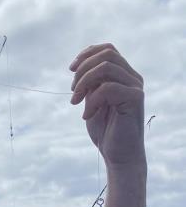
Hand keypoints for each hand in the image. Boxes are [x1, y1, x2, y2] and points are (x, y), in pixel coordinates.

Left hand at [70, 44, 144, 167]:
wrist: (119, 156)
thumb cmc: (106, 132)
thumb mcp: (92, 102)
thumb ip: (90, 85)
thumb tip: (78, 69)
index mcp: (124, 75)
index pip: (107, 50)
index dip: (87, 54)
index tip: (71, 70)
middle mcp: (132, 78)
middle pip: (106, 54)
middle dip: (82, 70)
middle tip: (73, 92)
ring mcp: (135, 87)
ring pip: (106, 68)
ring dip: (84, 83)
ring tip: (75, 102)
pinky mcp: (135, 98)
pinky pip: (108, 88)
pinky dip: (92, 100)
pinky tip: (86, 116)